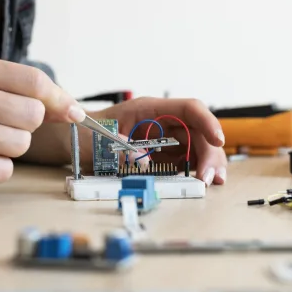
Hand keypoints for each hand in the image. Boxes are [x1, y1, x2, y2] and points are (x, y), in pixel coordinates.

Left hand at [82, 97, 227, 184]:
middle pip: (198, 132)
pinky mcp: (162, 153)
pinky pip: (186, 159)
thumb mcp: (97, 139)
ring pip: (197, 146)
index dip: (207, 122)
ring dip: (208, 163)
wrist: (74, 140)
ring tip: (211, 182)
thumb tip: (143, 160)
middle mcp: (162, 122)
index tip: (218, 140)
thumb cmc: (85, 133)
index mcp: (150, 110)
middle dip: (209, 153)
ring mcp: (164, 138)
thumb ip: (119, 149)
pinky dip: (196, 170)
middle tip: (209, 178)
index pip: (188, 109)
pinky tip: (201, 182)